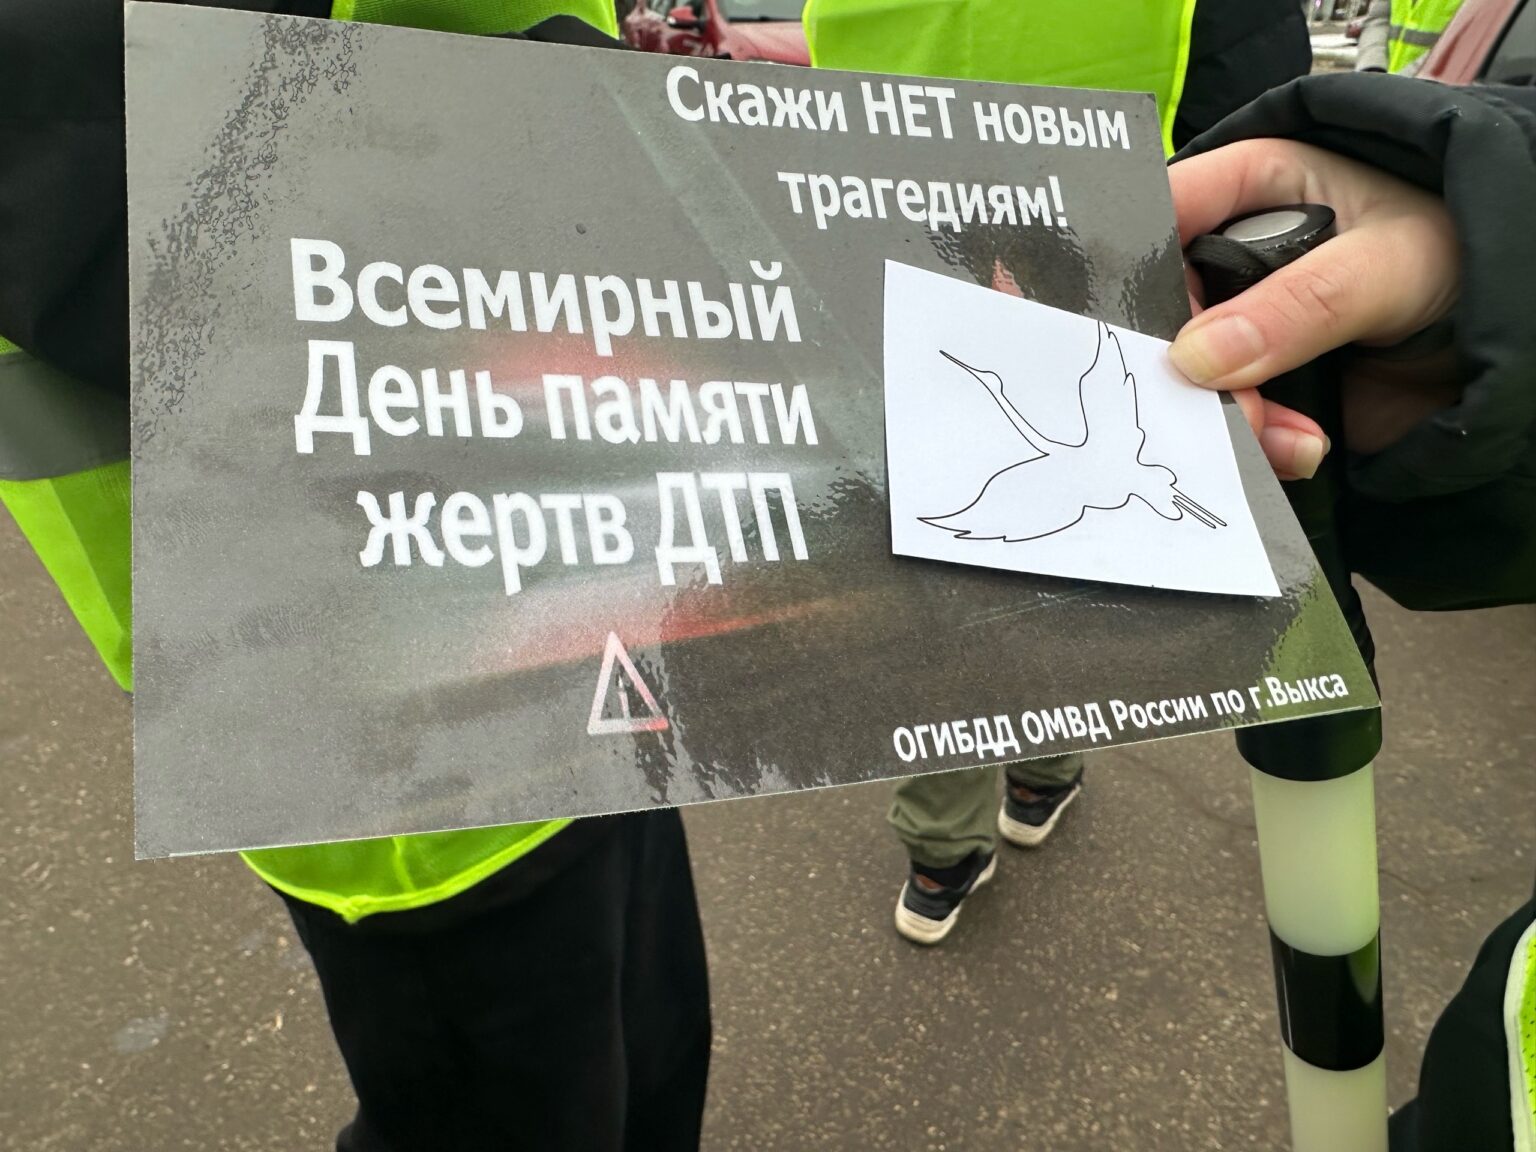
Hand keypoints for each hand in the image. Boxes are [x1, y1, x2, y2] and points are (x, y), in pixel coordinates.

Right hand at [1168, 139, 1460, 479]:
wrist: (1516, 338)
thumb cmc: (1466, 249)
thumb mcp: (1388, 261)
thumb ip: (1299, 303)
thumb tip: (1200, 357)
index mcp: (1253, 185)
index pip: (1162, 216)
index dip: (1141, 271)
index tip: (1152, 333)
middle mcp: (1234, 253)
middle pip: (1166, 312)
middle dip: (1191, 369)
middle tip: (1232, 406)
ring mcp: (1245, 324)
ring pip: (1189, 376)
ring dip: (1227, 417)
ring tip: (1282, 438)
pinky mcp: (1263, 382)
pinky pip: (1226, 417)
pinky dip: (1254, 444)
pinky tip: (1299, 448)